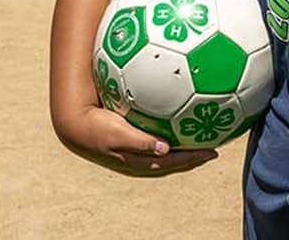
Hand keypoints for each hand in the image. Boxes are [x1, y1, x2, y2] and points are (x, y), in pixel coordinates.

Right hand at [56, 105, 217, 176]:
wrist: (76, 126)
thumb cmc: (97, 127)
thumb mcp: (118, 134)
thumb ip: (140, 140)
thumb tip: (165, 147)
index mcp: (140, 160)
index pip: (173, 162)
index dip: (193, 158)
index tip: (212, 152)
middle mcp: (141, 159)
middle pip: (173, 161)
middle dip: (193, 156)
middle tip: (213, 150)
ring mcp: (136, 153)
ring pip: (166, 155)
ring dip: (183, 150)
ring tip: (199, 141)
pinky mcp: (131, 143)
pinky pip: (156, 143)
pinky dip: (169, 139)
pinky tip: (174, 126)